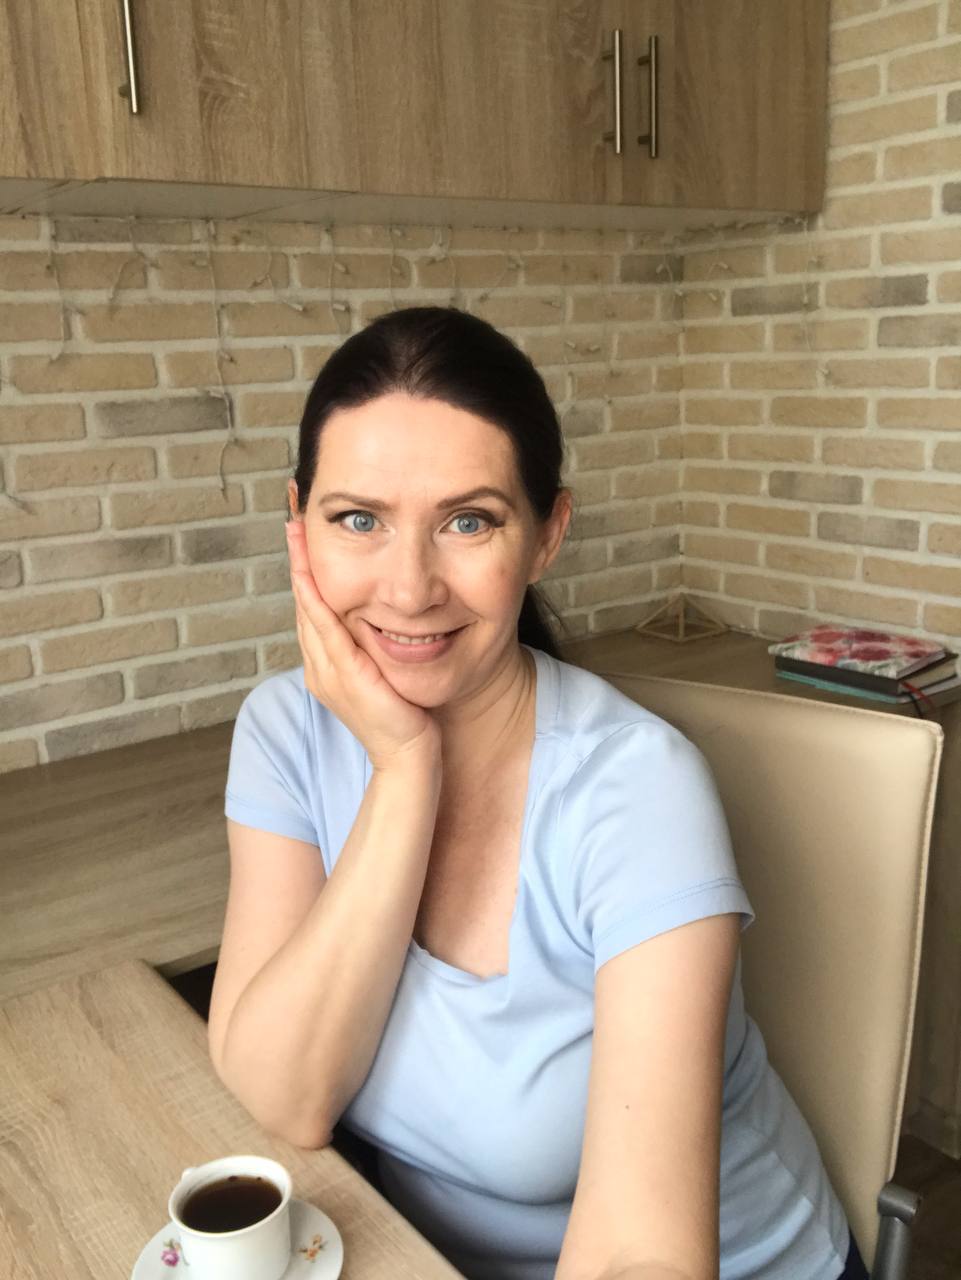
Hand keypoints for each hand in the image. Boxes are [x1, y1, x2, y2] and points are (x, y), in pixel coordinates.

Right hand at [285, 521, 439, 771]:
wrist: (410, 759)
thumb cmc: (406, 719)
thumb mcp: (386, 674)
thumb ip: (377, 648)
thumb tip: (387, 618)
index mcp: (327, 665)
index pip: (313, 607)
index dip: (306, 569)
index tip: (305, 532)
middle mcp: (319, 667)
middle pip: (303, 601)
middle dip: (298, 557)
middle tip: (293, 514)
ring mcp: (327, 672)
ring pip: (308, 609)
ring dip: (301, 567)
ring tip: (297, 529)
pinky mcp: (344, 676)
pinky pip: (325, 629)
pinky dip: (316, 598)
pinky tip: (311, 573)